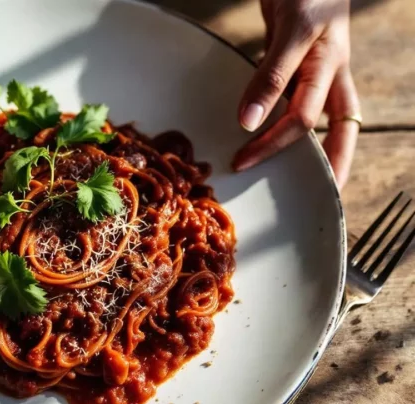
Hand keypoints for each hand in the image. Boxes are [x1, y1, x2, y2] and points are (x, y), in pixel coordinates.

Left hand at [232, 0, 359, 187]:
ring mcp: (321, 74)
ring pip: (321, 124)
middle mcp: (330, 78)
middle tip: (296, 201)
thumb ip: (271, 74)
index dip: (272, 144)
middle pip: (334, 136)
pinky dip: (284, 124)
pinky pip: (299, 104)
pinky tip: (267, 138)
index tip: (242, 160)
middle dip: (319, 170)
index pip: (304, 121)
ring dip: (304, 151)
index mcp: (330, 70)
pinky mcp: (304, 69)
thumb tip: (250, 121)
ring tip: (288, 181)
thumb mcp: (292, 30)